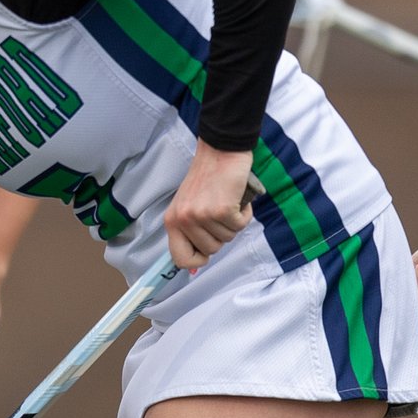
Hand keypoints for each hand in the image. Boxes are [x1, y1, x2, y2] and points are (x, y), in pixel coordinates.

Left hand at [162, 142, 256, 270]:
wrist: (220, 150)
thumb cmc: (207, 178)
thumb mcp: (188, 206)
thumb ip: (189, 233)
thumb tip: (194, 268)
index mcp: (172, 220)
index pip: (180, 259)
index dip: (196, 260)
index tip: (205, 253)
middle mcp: (184, 219)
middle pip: (210, 250)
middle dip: (220, 235)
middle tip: (218, 213)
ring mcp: (202, 215)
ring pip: (227, 238)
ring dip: (233, 223)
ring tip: (227, 202)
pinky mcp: (222, 209)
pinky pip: (240, 225)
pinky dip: (244, 214)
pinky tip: (236, 199)